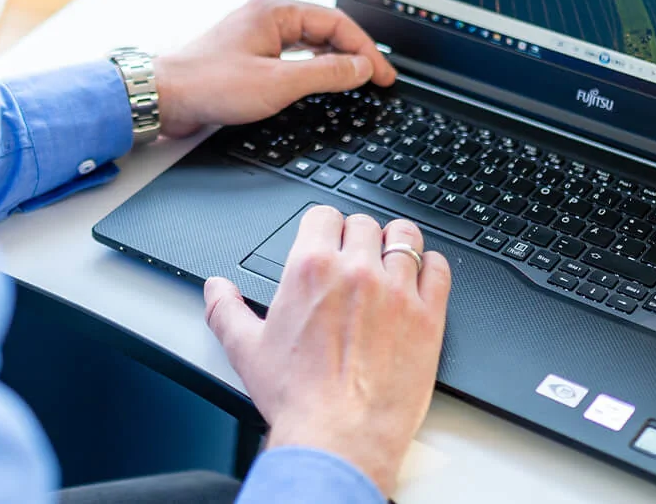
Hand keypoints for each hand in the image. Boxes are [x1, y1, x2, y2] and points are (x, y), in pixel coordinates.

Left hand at [153, 0, 396, 137]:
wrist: (164, 96)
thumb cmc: (209, 85)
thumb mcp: (278, 84)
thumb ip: (325, 74)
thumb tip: (361, 68)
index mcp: (276, 10)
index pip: (337, 23)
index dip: (366, 51)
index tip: (384, 75)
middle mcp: (267, 15)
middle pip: (326, 29)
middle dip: (354, 54)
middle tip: (377, 80)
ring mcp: (257, 33)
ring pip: (310, 41)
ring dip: (334, 60)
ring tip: (357, 81)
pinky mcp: (249, 52)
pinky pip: (293, 53)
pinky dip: (313, 67)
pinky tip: (322, 82)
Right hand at [204, 208, 450, 497]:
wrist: (339, 439)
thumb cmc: (297, 398)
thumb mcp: (246, 350)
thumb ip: (226, 310)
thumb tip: (216, 289)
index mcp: (311, 269)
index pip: (324, 216)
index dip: (324, 227)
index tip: (327, 240)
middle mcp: (356, 270)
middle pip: (364, 223)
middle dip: (357, 236)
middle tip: (355, 258)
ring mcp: (396, 291)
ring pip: (405, 237)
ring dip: (397, 242)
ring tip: (391, 258)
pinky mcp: (428, 316)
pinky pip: (439, 269)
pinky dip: (431, 267)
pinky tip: (421, 278)